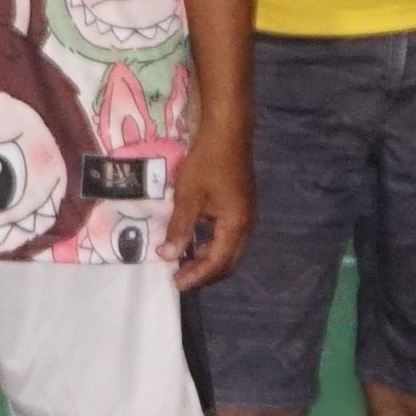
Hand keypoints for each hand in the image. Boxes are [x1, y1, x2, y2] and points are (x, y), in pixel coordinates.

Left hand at [161, 124, 249, 292]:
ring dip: (207, 260)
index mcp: (235, 224)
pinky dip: (211, 245)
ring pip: (228, 250)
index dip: (196, 276)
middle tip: (178, 278)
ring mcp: (246, 216)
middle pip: (227, 262)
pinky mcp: (241, 208)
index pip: (217, 263)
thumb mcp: (188, 196)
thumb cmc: (207, 161)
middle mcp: (246, 225)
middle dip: (203, 274)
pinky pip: (228, 236)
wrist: (227, 132)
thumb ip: (179, 227)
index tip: (175, 284)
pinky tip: (193, 242)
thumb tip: (169, 256)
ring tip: (181, 263)